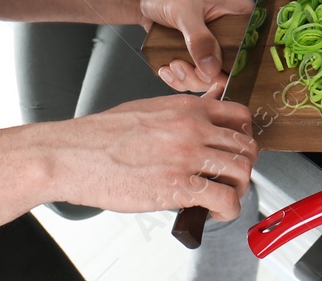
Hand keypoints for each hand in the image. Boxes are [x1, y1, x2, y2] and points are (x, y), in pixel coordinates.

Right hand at [45, 95, 258, 220]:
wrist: (75, 154)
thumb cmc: (103, 135)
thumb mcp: (148, 109)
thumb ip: (179, 113)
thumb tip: (202, 111)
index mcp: (185, 108)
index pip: (240, 115)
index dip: (243, 136)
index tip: (236, 150)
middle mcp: (192, 128)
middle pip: (245, 145)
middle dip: (244, 166)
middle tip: (231, 178)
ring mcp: (187, 155)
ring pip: (241, 171)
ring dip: (238, 189)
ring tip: (223, 197)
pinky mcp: (179, 185)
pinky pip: (225, 199)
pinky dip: (228, 210)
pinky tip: (214, 212)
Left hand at [138, 0, 252, 92]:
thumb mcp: (184, 11)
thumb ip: (199, 39)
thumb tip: (212, 69)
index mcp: (239, 15)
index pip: (252, 46)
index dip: (238, 66)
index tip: (213, 72)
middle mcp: (231, 33)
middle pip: (231, 68)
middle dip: (204, 76)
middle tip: (181, 65)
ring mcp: (214, 46)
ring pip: (211, 76)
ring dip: (189, 77)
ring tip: (172, 63)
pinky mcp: (198, 55)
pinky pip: (195, 77)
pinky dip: (180, 78)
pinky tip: (166, 68)